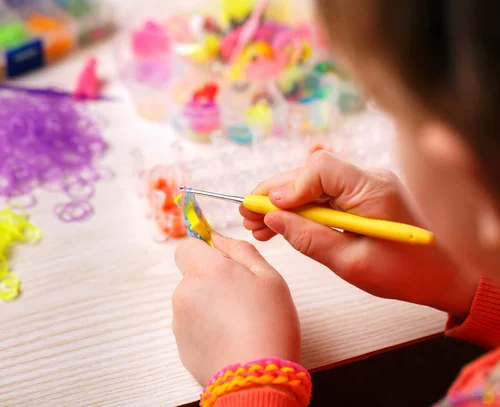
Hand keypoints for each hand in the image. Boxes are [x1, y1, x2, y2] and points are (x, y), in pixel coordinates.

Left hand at [173, 234, 300, 385]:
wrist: (256, 378)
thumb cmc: (269, 325)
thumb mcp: (269, 278)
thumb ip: (241, 251)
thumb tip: (218, 238)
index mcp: (205, 270)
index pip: (186, 247)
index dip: (204, 253)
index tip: (224, 266)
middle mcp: (185, 291)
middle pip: (193, 276)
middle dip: (213, 282)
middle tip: (243, 299)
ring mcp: (179, 320)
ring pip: (193, 301)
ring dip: (210, 306)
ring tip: (239, 324)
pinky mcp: (180, 344)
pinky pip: (192, 326)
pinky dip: (207, 328)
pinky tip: (230, 340)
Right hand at [242, 151, 477, 318]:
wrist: (440, 277)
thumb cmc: (403, 274)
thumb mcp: (351, 263)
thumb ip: (309, 239)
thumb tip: (272, 219)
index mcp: (374, 189)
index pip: (322, 169)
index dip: (289, 186)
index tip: (266, 209)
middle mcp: (368, 177)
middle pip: (310, 173)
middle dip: (276, 194)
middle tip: (247, 217)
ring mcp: (363, 184)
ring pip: (311, 183)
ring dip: (282, 202)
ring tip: (257, 225)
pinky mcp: (358, 194)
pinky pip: (320, 194)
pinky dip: (298, 208)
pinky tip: (278, 224)